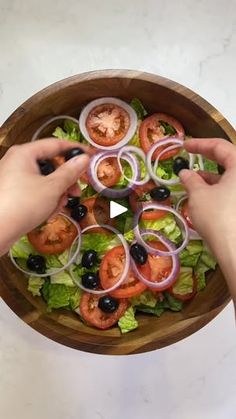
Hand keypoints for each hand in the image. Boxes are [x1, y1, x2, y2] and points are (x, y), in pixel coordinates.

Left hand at [0, 139, 89, 254]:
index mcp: (25, 153)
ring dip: (56, 194)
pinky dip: (45, 200)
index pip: (56, 144)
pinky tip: (48, 214)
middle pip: (50, 164)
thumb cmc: (21, 205)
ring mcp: (13, 178)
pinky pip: (35, 191)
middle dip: (65, 180)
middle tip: (76, 191)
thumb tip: (84, 159)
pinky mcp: (12, 193)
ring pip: (44, 180)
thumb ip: (70, 172)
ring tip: (59, 207)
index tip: (90, 155)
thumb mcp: (52, 187)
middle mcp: (17, 162)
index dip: (75, 150)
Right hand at [180, 138, 235, 250]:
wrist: (234, 249)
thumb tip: (185, 173)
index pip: (221, 147)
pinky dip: (218, 189)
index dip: (200, 144)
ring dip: (211, 177)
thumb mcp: (199, 195)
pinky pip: (233, 191)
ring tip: (191, 181)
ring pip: (230, 178)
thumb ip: (191, 180)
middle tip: (189, 157)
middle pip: (229, 160)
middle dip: (207, 159)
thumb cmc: (217, 216)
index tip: (184, 146)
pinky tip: (203, 196)